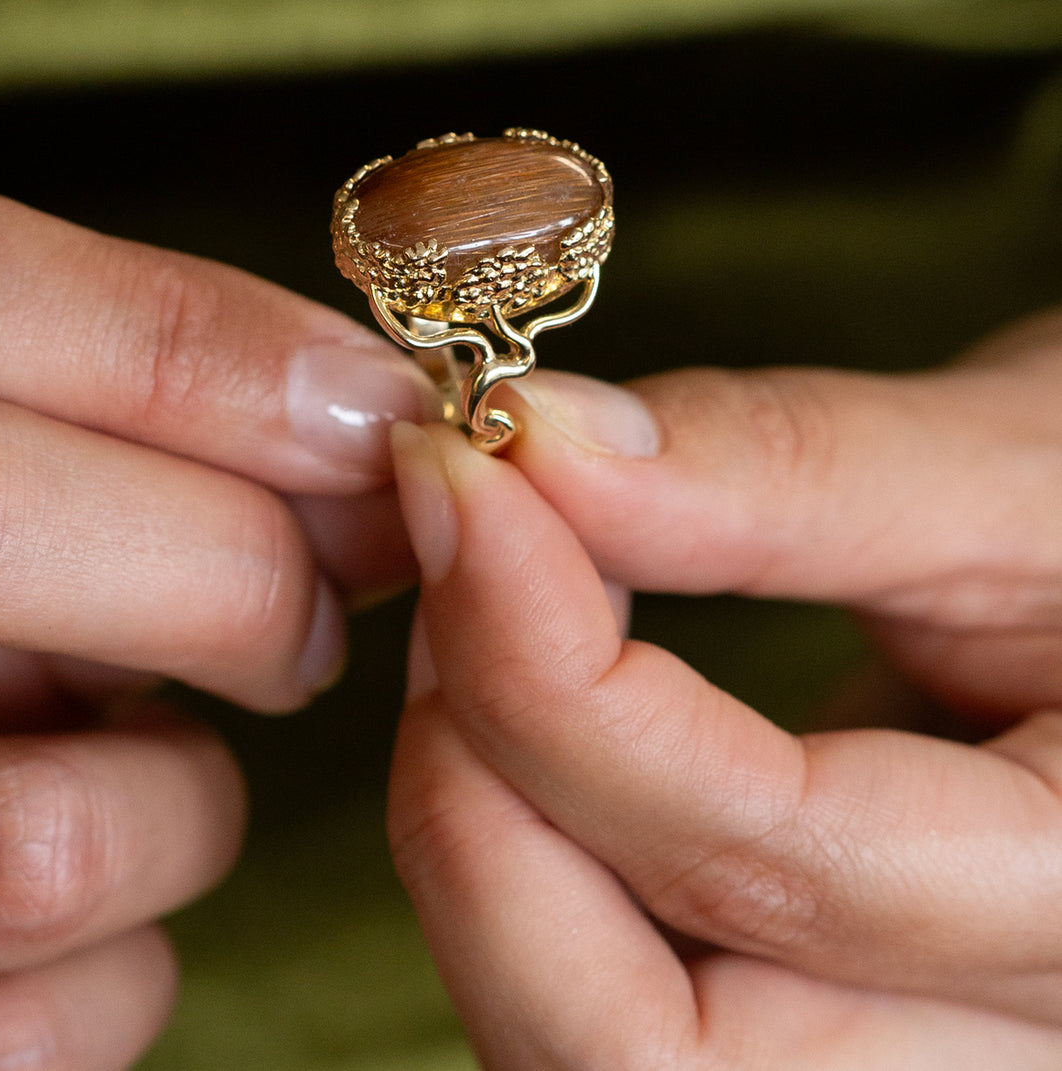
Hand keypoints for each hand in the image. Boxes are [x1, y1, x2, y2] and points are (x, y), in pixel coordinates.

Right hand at [0, 176, 432, 1066]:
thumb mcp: (11, 476)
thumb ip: (146, 410)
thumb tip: (364, 414)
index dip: (193, 345)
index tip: (375, 416)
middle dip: (228, 566)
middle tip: (315, 610)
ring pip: (26, 835)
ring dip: (182, 800)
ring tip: (163, 761)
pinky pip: (40, 1025)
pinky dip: (129, 963)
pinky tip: (90, 891)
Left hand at [387, 313, 1061, 1067]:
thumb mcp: (1022, 470)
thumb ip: (783, 466)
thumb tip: (540, 444)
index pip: (752, 860)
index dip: (547, 670)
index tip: (463, 485)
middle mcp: (992, 1056)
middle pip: (635, 1054)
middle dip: (477, 812)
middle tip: (449, 584)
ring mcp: (891, 1053)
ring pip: (590, 1051)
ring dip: (478, 842)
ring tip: (475, 634)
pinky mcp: (809, 1009)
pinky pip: (606, 993)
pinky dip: (519, 859)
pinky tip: (524, 710)